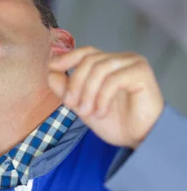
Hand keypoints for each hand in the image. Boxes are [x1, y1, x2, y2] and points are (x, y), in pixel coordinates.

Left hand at [48, 46, 163, 149]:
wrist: (137, 138)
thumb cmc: (113, 121)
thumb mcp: (81, 105)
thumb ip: (65, 89)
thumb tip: (50, 72)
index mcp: (107, 63)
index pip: (85, 52)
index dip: (66, 57)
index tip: (51, 67)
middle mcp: (121, 59)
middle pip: (88, 60)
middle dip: (75, 84)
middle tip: (71, 105)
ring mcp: (133, 63)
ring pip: (99, 69)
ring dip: (88, 93)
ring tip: (87, 112)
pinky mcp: (142, 72)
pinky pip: (114, 79)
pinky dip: (102, 97)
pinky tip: (101, 112)